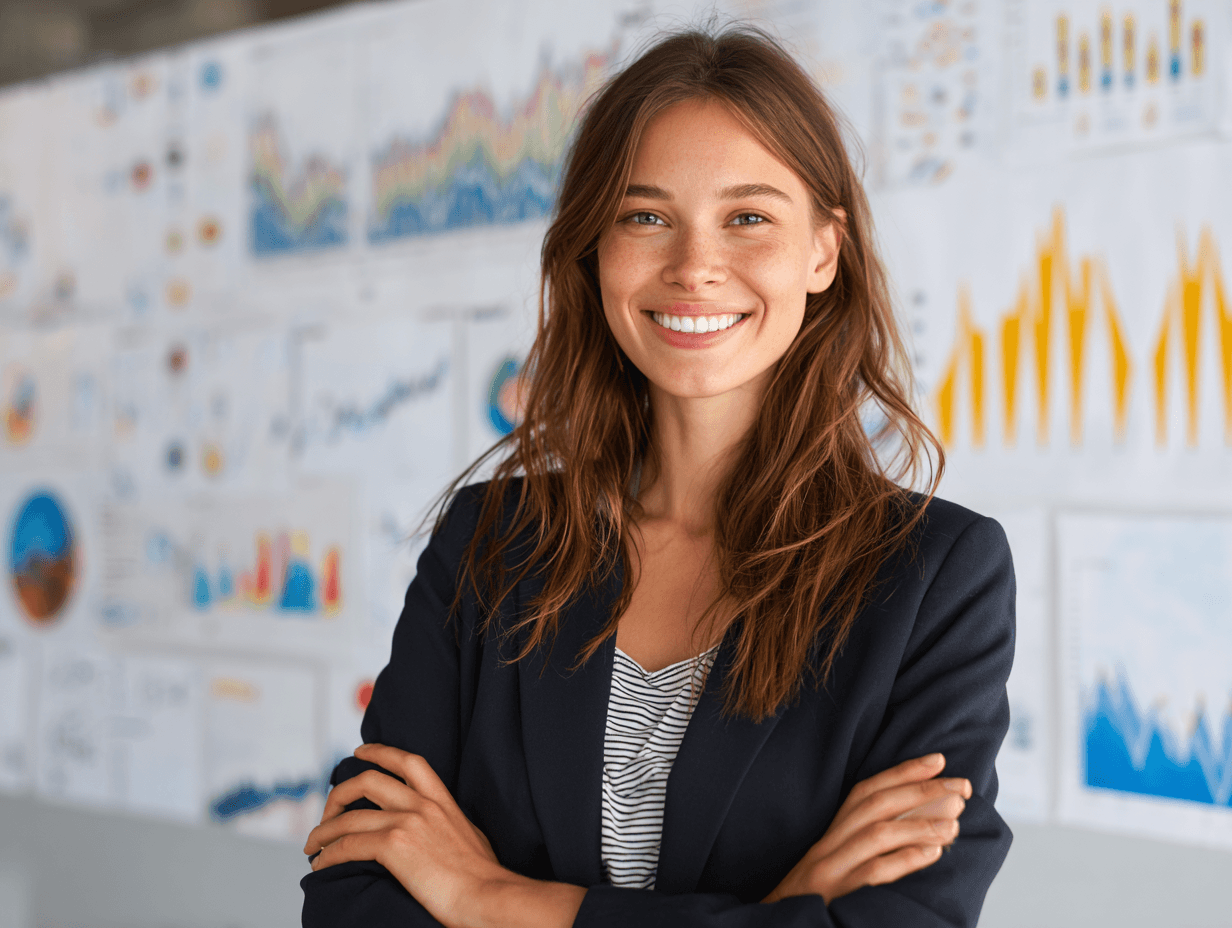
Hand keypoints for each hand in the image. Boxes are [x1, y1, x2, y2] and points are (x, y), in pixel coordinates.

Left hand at [305, 743, 506, 926]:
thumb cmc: (483, 877)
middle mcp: (423, 805)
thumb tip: (437, 834)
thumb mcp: (469, 836)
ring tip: (313, 846)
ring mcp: (407, 822)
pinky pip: (348, 844)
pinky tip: (321, 864)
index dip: (380, 752)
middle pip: (368, 781)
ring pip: (350, 816)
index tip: (360, 752)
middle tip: (327, 812)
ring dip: (323, 831)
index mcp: (443, 801)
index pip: (409, 762)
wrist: (487, 895)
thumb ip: (448, 826)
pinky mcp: (394, 846)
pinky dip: (328, 854)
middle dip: (339, 794)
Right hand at [762, 753, 969, 904]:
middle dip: (921, 791)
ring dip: (920, 825)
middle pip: (875, 805)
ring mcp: (832, 870)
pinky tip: (933, 853)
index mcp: (831, 834)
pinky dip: (905, 859)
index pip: (867, 791)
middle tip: (961, 788)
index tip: (939, 761)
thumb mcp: (835, 865)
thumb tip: (921, 825)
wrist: (779, 926)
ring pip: (877, 835)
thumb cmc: (815, 900)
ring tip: (955, 823)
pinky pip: (874, 872)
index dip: (903, 772)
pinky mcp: (837, 895)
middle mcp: (829, 845)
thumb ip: (865, 844)